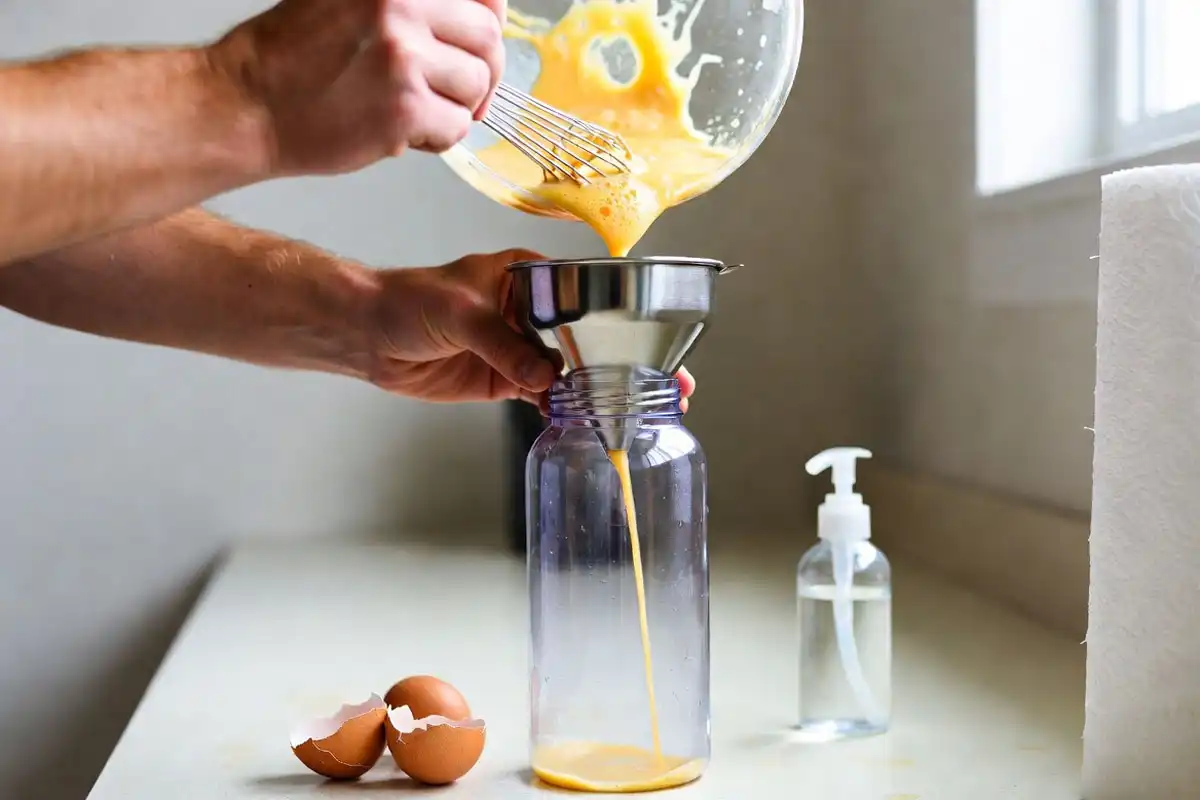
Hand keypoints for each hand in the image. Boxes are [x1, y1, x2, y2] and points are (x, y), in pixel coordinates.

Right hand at [210, 0, 505, 175]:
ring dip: (455, 108)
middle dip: (482, 74)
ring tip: (415, 112)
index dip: (491, 23)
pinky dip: (437, 139)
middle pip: (488, 40)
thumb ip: (411, 4)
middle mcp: (401, 5)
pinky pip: (456, 128)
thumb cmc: (295, 57)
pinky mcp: (404, 107)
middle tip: (460, 95)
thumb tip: (489, 16)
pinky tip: (402, 133)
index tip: (478, 47)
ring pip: (476, 87)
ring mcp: (404, 56)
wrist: (248, 104)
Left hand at [365, 249, 697, 411]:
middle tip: (667, 384)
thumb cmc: (406, 300)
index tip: (654, 341)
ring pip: (570, 371)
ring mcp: (518, 346)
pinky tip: (586, 423)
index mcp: (527, 276)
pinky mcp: (502, 377)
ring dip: (600, 391)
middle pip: (589, 337)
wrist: (366, 333)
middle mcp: (530, 310)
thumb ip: (503, 344)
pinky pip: (541, 395)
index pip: (587, 295)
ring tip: (637, 411)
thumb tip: (544, 378)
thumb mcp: (459, 313)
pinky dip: (561, 410)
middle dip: (626, 362)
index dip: (623, 321)